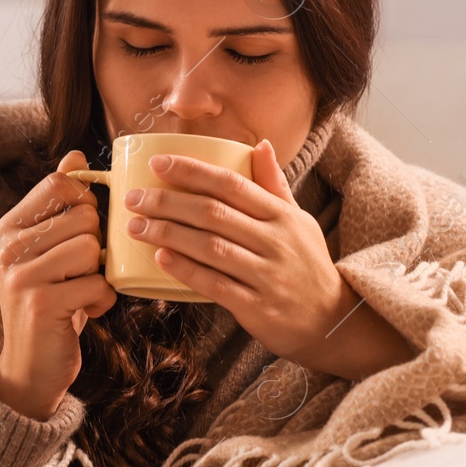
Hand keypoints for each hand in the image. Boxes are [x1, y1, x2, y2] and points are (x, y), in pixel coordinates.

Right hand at [0, 150, 118, 419]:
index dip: (85, 203)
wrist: (29, 368)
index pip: (60, 184)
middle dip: (96, 246)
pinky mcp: (42, 304)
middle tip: (79, 273)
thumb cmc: (47, 301)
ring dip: (99, 274)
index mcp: (10, 227)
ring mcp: (22, 276)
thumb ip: (60, 204)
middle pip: (84, 216)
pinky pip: (98, 285)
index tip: (80, 231)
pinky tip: (85, 312)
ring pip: (92, 248)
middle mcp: (9, 248)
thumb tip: (77, 154)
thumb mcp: (47, 249)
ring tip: (80, 291)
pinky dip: (102, 302)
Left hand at [123, 140, 414, 381]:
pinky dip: (186, 270)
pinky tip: (160, 258)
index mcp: (281, 215)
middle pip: (214, 213)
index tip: (157, 163)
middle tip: (134, 198)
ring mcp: (267, 275)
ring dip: (168, 234)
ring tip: (136, 226)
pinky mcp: (257, 307)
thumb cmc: (307, 265)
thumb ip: (275, 185)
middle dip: (168, 202)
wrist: (332, 321)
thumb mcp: (299, 221)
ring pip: (210, 247)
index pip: (231, 184)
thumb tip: (261, 145)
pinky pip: (215, 284)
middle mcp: (275, 241)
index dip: (192, 171)